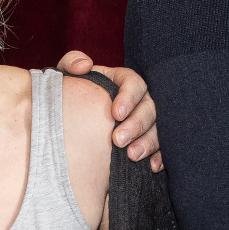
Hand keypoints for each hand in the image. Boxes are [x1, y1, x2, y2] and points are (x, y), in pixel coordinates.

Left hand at [56, 51, 162, 170]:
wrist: (72, 124)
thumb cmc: (71, 97)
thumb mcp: (67, 77)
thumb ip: (71, 63)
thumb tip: (84, 66)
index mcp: (122, 81)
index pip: (134, 83)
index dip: (129, 97)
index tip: (115, 113)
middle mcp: (138, 100)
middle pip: (148, 108)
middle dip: (136, 125)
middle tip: (118, 141)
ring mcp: (145, 122)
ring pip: (157, 129)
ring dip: (147, 143)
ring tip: (132, 156)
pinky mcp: (147, 141)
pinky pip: (161, 148)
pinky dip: (159, 157)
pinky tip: (151, 166)